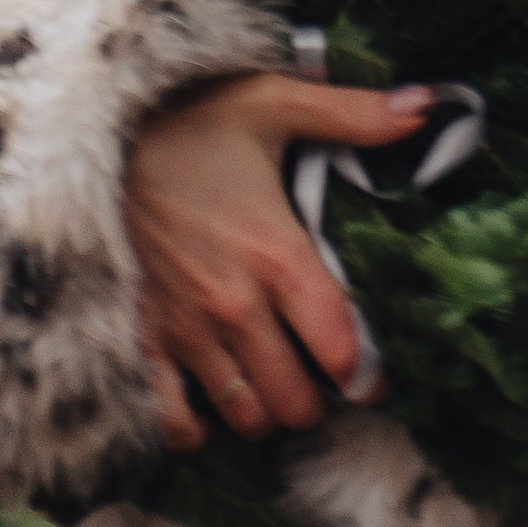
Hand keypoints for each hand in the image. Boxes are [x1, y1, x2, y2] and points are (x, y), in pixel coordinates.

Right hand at [123, 72, 431, 445]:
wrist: (99, 136)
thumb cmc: (193, 118)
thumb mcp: (276, 102)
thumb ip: (353, 115)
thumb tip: (428, 105)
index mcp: (276, 253)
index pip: (338, 347)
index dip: (365, 373)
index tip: (373, 376)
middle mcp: (234, 304)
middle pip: (295, 401)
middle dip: (317, 399)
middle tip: (319, 379)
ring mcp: (185, 328)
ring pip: (244, 415)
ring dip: (265, 411)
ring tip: (274, 385)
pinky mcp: (143, 337)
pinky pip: (172, 419)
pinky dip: (197, 424)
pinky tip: (213, 399)